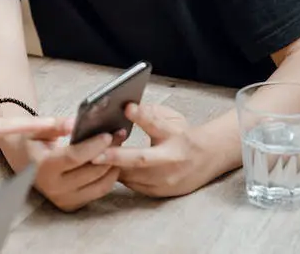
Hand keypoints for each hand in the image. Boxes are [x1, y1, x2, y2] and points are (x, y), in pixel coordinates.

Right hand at [26, 131, 120, 211]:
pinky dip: (109, 176)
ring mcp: (62, 199)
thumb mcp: (35, 128)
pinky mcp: (71, 204)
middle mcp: (52, 187)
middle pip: (91, 172)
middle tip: (119, 135)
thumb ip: (55, 125)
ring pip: (100, 184)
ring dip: (113, 165)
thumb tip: (74, 123)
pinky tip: (111, 161)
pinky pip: (99, 191)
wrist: (21, 160)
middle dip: (109, 153)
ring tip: (118, 147)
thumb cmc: (30, 141)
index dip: (93, 146)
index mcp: (42, 168)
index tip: (108, 135)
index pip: (74, 158)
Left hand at [93, 103, 212, 197]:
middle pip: (139, 160)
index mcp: (174, 139)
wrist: (207, 159)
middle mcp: (171, 163)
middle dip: (114, 156)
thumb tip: (125, 107)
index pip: (155, 128)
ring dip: (111, 167)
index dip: (140, 120)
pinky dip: (119, 175)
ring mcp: (166, 181)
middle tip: (92, 152)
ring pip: (131, 176)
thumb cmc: (183, 135)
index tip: (126, 107)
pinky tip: (106, 166)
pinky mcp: (159, 192)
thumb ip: (149, 114)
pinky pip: (133, 185)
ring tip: (92, 156)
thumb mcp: (170, 119)